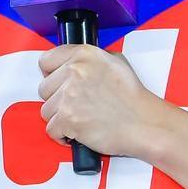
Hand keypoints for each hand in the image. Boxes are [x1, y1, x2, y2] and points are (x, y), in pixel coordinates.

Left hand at [36, 43, 158, 158]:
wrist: (144, 123)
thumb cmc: (132, 97)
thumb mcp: (115, 62)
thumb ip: (90, 59)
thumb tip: (72, 63)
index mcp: (84, 54)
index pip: (46, 60)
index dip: (52, 74)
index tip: (58, 83)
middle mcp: (74, 71)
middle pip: (43, 88)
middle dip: (56, 99)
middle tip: (76, 104)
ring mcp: (69, 95)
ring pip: (46, 110)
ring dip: (60, 117)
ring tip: (81, 118)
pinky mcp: (67, 119)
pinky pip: (51, 129)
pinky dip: (62, 134)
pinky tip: (78, 131)